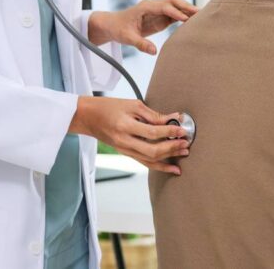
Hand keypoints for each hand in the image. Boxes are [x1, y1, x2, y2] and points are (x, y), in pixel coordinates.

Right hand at [69, 96, 189, 174]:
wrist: (87, 117)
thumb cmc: (109, 107)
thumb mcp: (132, 104)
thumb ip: (153, 114)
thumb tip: (173, 119)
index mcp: (125, 126)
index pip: (152, 132)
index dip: (170, 132)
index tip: (182, 129)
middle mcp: (124, 142)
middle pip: (153, 150)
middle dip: (172, 148)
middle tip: (186, 143)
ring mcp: (124, 150)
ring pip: (150, 160)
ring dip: (169, 158)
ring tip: (183, 154)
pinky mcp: (125, 153)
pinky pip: (144, 162)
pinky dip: (159, 165)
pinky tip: (172, 167)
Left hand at [88, 0, 198, 53]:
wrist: (112, 25)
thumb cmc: (118, 29)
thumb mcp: (127, 38)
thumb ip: (140, 44)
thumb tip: (154, 52)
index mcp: (145, 7)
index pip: (164, 7)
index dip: (175, 12)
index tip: (186, 18)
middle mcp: (153, 5)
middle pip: (173, 1)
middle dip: (186, 6)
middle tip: (200, 13)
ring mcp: (157, 10)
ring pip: (176, 6)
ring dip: (188, 10)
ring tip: (202, 17)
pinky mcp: (160, 17)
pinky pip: (174, 14)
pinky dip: (185, 16)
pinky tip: (194, 22)